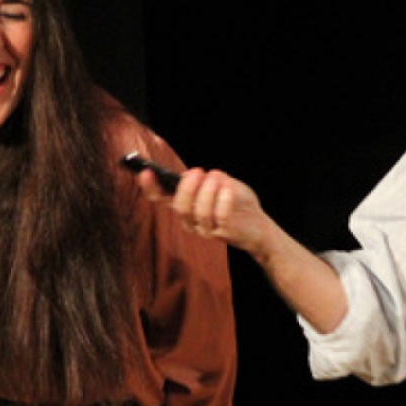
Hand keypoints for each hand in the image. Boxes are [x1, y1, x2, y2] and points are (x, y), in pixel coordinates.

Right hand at [136, 167, 272, 255]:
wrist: (259, 226)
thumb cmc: (237, 201)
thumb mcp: (222, 184)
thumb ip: (208, 179)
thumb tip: (193, 175)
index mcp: (186, 206)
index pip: (161, 198)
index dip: (151, 187)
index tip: (146, 172)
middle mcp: (191, 221)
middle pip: (179, 207)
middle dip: (187, 187)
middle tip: (197, 171)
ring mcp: (206, 230)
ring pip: (198, 212)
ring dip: (208, 191)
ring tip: (217, 177)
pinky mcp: (223, 234)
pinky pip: (218, 217)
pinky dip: (223, 200)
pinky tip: (228, 188)